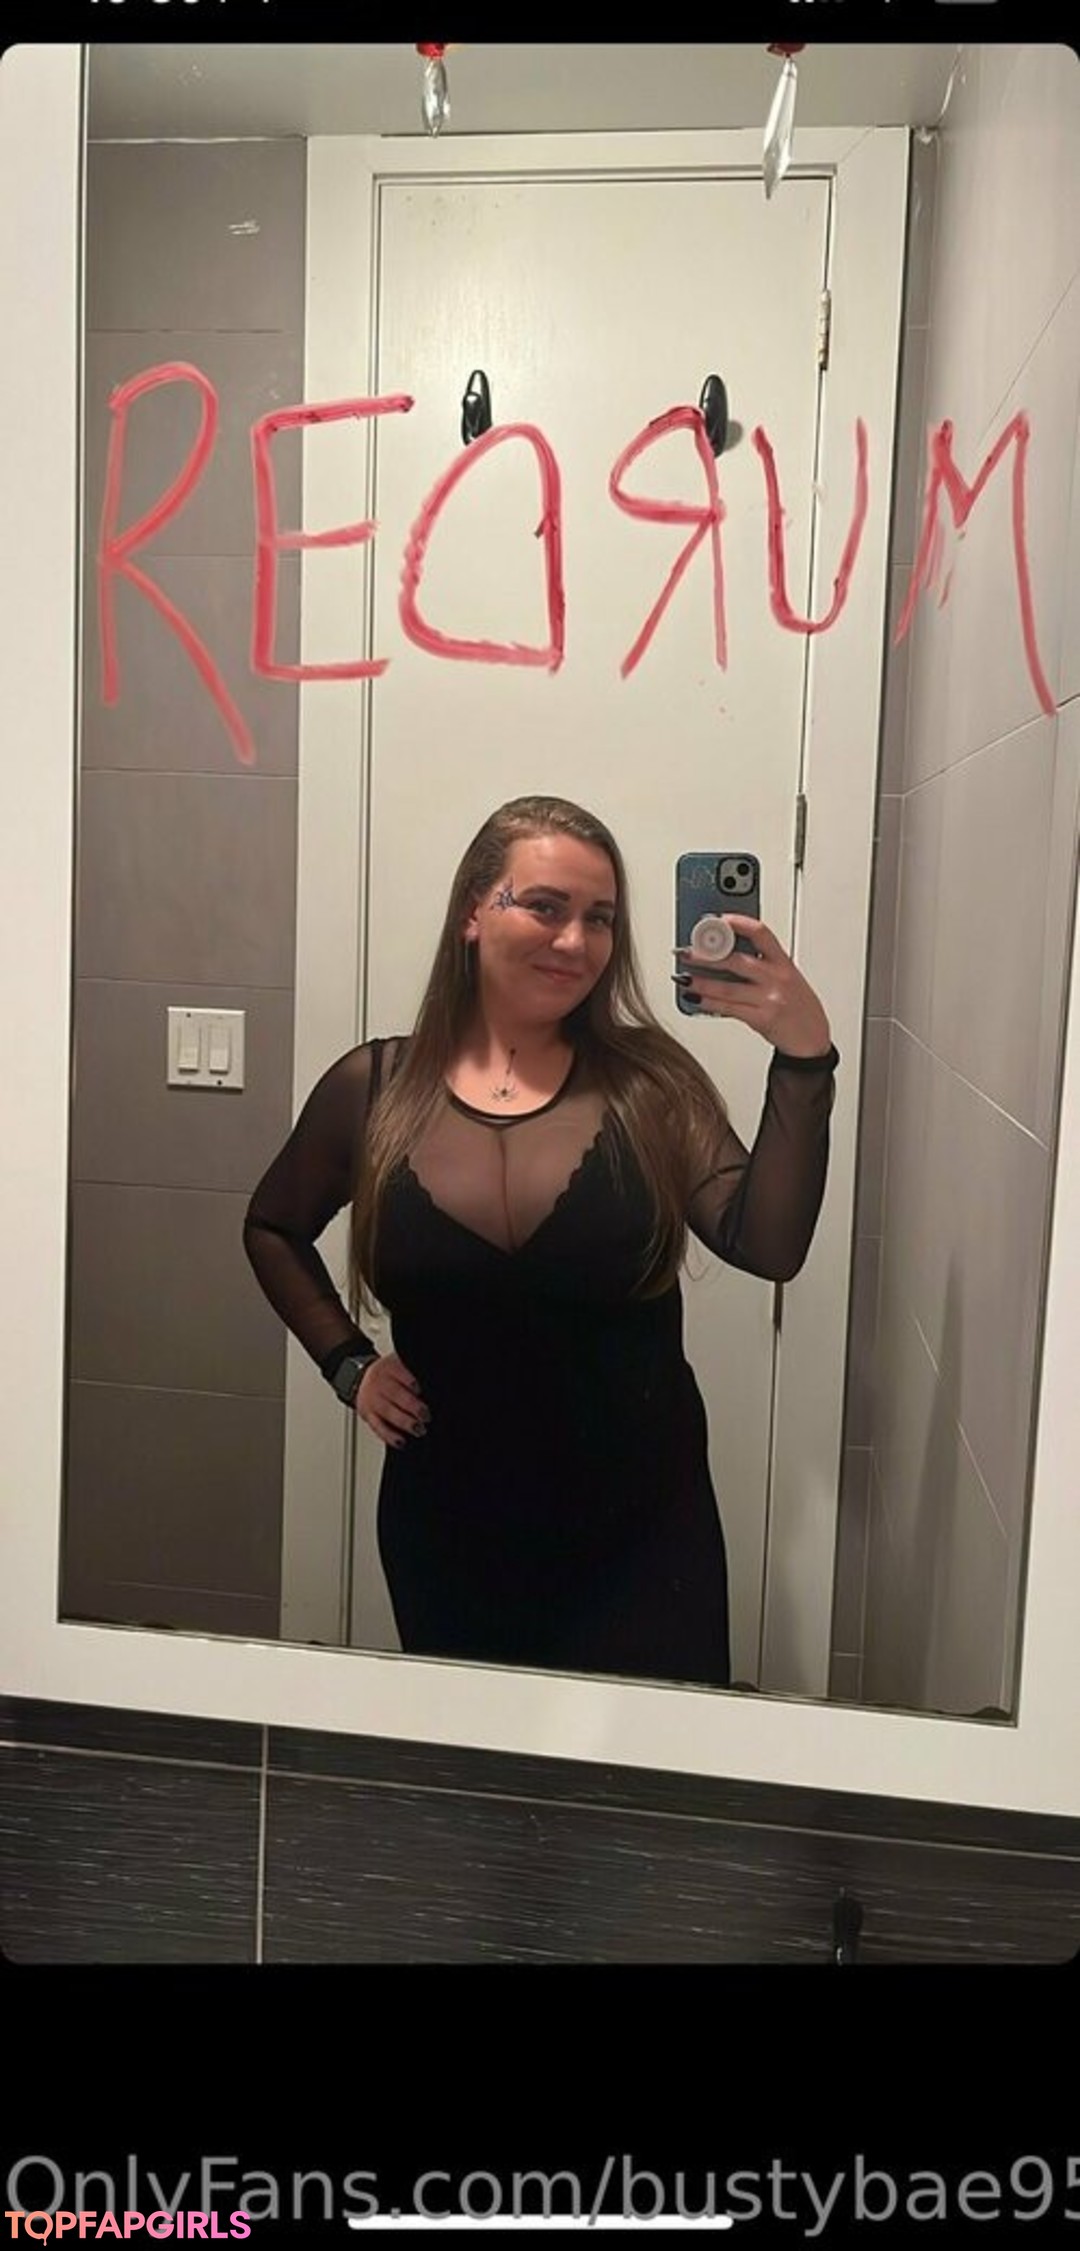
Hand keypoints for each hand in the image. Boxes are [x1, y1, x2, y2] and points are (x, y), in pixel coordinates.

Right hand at [355, 1352, 430, 1447]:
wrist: (363, 1380)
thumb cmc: (392, 1376)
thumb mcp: (401, 1366)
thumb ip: (416, 1374)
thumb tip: (439, 1386)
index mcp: (389, 1367)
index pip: (399, 1371)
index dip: (410, 1381)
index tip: (420, 1390)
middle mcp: (379, 1383)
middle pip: (395, 1393)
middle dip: (412, 1406)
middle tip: (426, 1416)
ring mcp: (372, 1400)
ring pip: (387, 1412)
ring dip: (404, 1422)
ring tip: (420, 1430)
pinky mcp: (368, 1415)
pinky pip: (378, 1427)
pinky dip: (389, 1436)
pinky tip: (402, 1442)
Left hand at [677, 915, 831, 1057]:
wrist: (812, 1039)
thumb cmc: (797, 1007)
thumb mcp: (787, 979)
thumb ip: (762, 965)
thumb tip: (724, 955)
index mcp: (783, 963)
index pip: (761, 933)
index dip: (739, 923)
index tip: (719, 919)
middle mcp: (777, 978)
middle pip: (737, 961)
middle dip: (708, 956)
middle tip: (687, 951)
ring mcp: (770, 998)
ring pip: (728, 987)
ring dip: (701, 981)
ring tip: (683, 977)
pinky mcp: (763, 1018)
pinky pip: (729, 1008)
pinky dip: (708, 1003)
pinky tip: (696, 998)